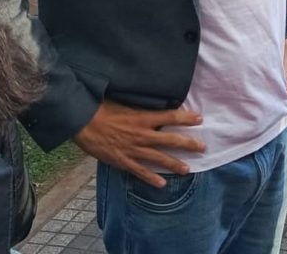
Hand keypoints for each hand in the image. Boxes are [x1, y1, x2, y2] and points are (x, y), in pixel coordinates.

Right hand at [74, 99, 204, 187]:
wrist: (84, 122)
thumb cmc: (104, 107)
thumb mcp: (127, 102)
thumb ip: (142, 106)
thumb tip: (154, 102)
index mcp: (144, 118)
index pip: (171, 117)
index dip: (187, 118)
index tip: (200, 119)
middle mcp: (142, 135)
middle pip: (171, 140)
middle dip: (188, 144)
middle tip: (203, 147)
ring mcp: (133, 149)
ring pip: (159, 158)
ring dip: (175, 164)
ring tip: (188, 169)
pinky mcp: (123, 161)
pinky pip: (140, 172)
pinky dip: (151, 178)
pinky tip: (162, 184)